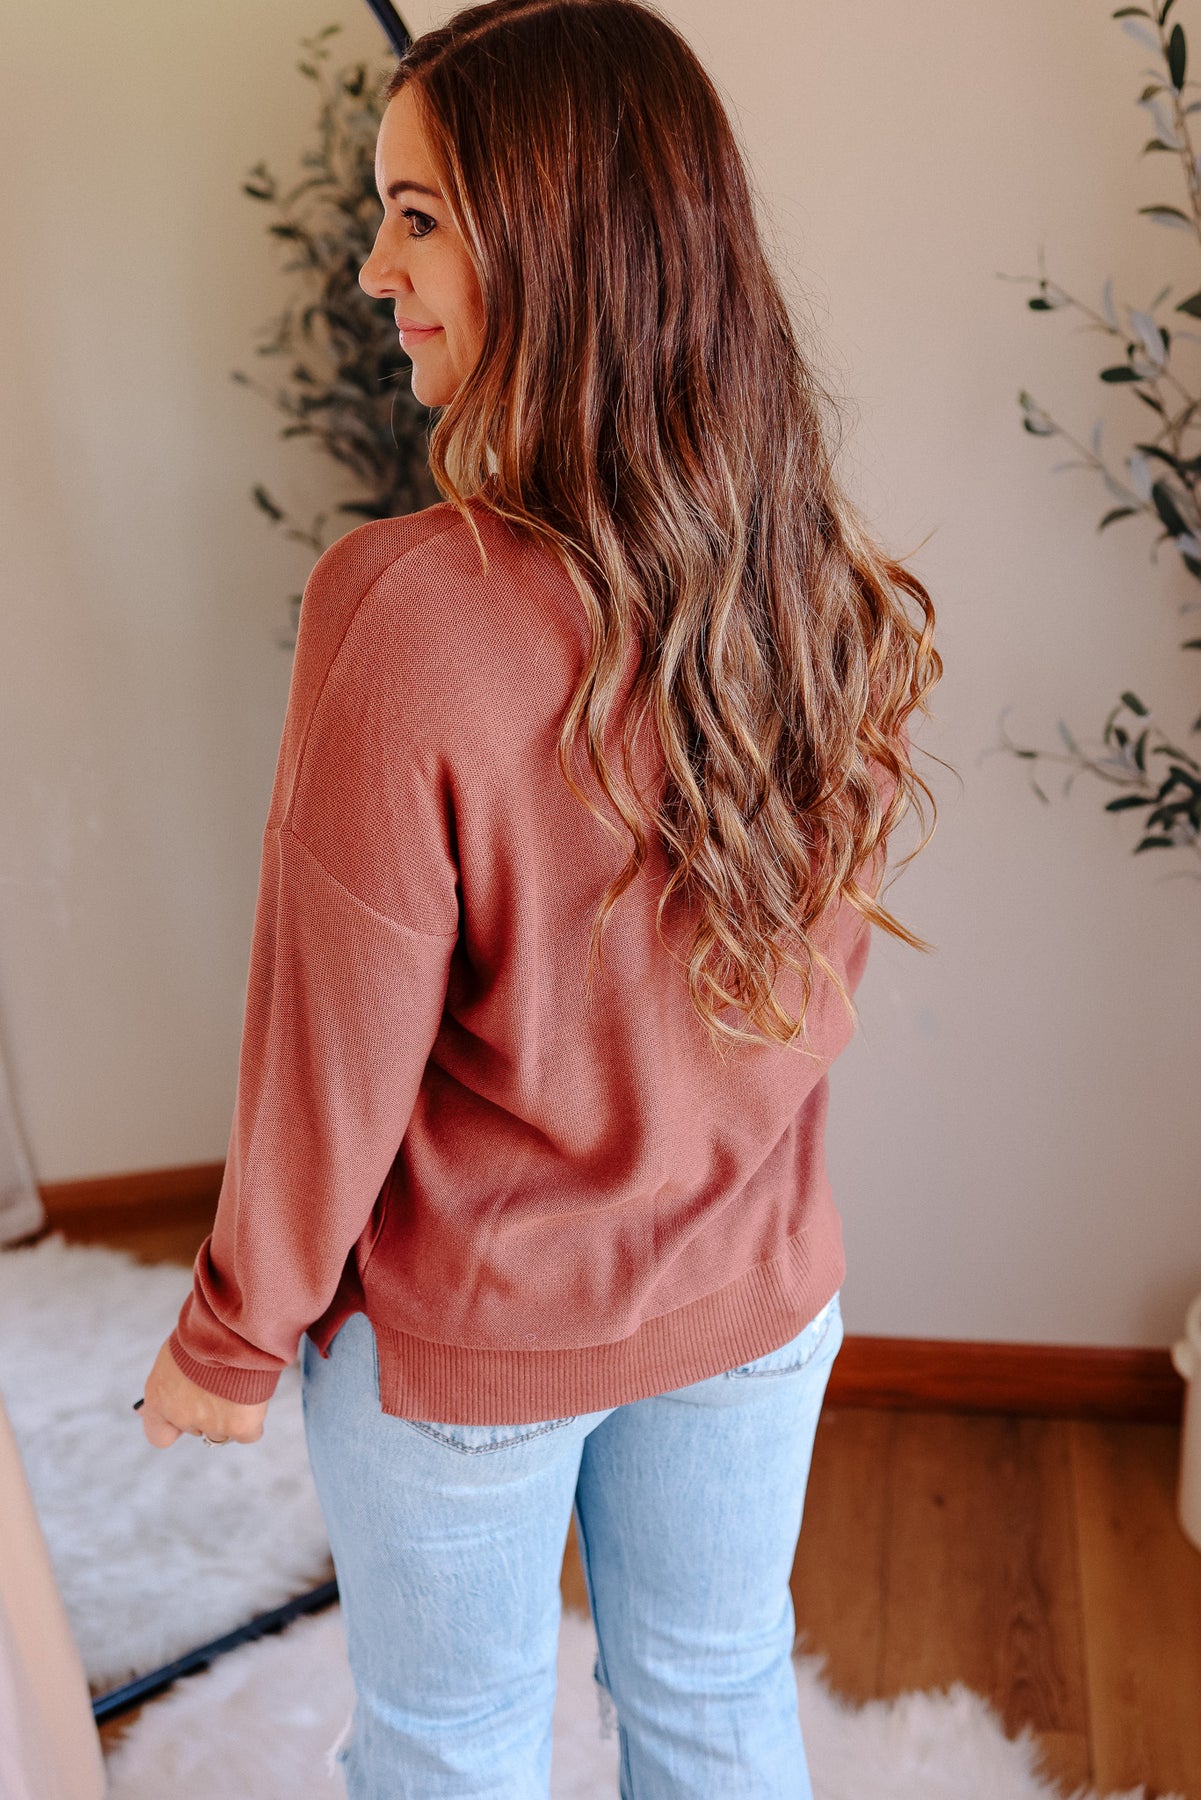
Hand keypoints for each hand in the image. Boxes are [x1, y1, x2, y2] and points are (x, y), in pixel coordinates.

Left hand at [139, 1338, 269, 1448]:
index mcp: (158, 1397)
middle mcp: (181, 1415)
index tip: (188, 1410)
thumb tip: (147, 1410)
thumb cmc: (205, 1328)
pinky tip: (254, 1394)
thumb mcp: (175, 1352)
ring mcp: (211, 1423)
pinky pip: (249, 1434)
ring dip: (231, 1414)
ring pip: (224, 1431)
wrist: (232, 1322)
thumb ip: (168, 1383)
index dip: (176, 1426)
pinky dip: (253, 1418)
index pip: (160, 1435)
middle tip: (222, 1382)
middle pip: (198, 1428)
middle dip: (209, 1411)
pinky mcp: (239, 1426)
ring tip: (240, 1381)